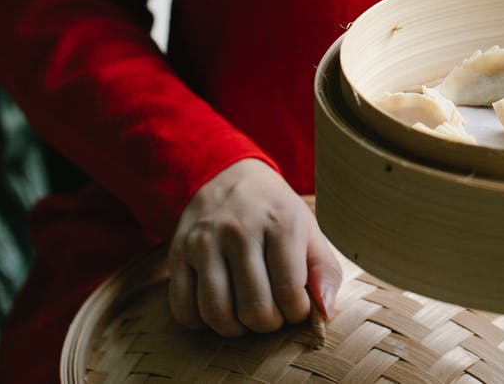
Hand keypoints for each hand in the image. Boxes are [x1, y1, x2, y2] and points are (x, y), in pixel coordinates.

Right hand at [168, 158, 341, 336]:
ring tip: (247, 318)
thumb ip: (324, 270)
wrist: (227, 175)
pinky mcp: (178, 253)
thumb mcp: (308, 229)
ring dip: (236, 329)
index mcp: (279, 224)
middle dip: (269, 324)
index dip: (298, 313)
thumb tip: (325, 311)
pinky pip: (183, 308)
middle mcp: (239, 231)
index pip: (289, 291)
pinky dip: (201, 323)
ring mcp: (204, 242)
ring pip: (217, 312)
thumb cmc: (274, 211)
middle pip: (254, 308)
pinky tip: (219, 310)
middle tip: (273, 314)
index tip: (297, 308)